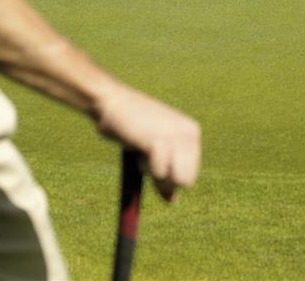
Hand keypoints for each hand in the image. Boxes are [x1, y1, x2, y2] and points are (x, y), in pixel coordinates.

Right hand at [93, 81, 201, 200]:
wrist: (112, 103)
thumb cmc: (132, 126)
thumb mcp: (155, 149)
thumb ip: (167, 171)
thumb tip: (172, 201)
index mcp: (191, 133)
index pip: (190, 177)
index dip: (169, 178)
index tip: (153, 160)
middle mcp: (189, 133)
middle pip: (185, 182)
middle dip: (164, 179)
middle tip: (148, 157)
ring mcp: (176, 136)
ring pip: (173, 180)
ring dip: (153, 173)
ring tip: (143, 150)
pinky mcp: (160, 140)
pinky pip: (158, 173)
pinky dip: (144, 167)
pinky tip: (138, 145)